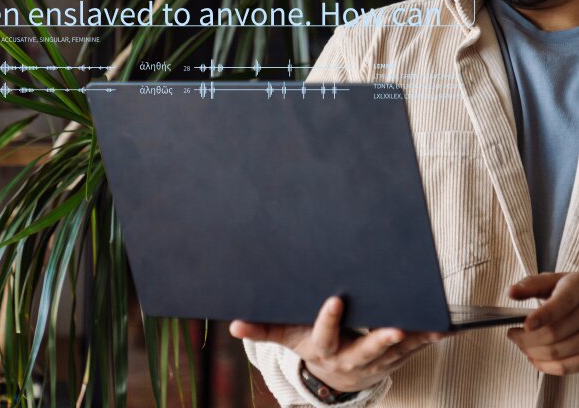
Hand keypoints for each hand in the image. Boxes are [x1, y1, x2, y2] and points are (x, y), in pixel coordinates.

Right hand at [229, 296, 445, 393]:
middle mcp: (350, 359)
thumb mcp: (284, 337)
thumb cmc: (307, 345)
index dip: (329, 320)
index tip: (334, 299)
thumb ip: (262, 329)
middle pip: (367, 350)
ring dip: (414, 339)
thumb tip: (232, 326)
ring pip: (395, 351)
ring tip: (431, 325)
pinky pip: (412, 350)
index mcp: (323, 349)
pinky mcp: (392, 359)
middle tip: (394, 327)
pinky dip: (428, 339)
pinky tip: (444, 327)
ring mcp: (375, 362)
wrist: (332, 377)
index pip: (324, 335)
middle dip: (381, 339)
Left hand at [508, 272, 578, 375]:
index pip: (561, 304)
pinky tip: (536, 358)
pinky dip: (548, 366)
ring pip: (560, 352)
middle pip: (554, 332)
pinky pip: (569, 366)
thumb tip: (511, 292)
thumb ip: (530, 285)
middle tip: (512, 334)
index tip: (526, 325)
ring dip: (534, 353)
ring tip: (521, 345)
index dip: (542, 316)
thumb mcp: (551, 281)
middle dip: (527, 337)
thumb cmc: (569, 290)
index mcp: (576, 290)